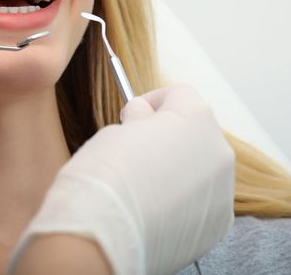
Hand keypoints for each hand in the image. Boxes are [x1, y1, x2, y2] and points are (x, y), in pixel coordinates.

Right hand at [9, 84, 234, 274]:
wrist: (104, 233)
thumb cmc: (105, 173)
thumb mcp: (118, 128)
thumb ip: (141, 120)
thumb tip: (147, 121)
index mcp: (195, 118)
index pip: (179, 94)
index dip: (151, 100)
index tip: (132, 115)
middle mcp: (219, 151)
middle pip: (194, 130)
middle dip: (167, 134)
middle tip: (133, 148)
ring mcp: (222, 191)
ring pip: (200, 165)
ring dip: (176, 166)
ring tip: (140, 181)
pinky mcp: (217, 225)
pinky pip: (201, 198)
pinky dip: (180, 197)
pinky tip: (151, 205)